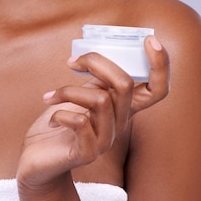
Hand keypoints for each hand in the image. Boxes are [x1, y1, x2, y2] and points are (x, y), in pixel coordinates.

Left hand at [17, 36, 168, 190]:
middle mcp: (120, 123)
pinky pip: (80, 122)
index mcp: (121, 107)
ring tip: (51, 96)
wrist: (38, 159)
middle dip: (96, 62)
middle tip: (72, 62)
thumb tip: (99, 53)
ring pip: (100, 100)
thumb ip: (95, 80)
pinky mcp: (87, 153)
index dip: (161, 65)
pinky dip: (61, 112)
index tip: (150, 40)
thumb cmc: (59, 124)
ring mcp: (105, 140)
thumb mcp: (80, 96)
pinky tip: (51, 118)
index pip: (157, 89)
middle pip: (124, 84)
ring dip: (69, 90)